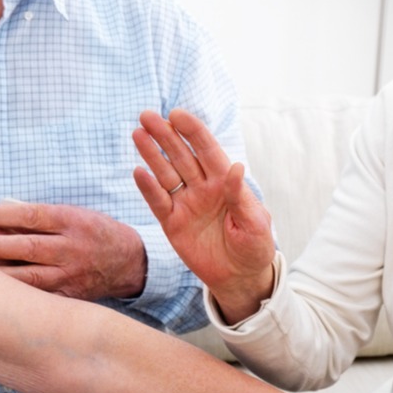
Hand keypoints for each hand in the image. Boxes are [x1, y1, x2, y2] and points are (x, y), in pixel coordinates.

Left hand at [0, 202, 147, 301]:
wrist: (129, 262)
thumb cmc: (93, 231)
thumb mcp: (74, 213)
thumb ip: (40, 215)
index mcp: (72, 222)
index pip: (31, 216)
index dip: (1, 215)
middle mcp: (71, 249)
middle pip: (26, 247)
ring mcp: (70, 275)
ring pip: (29, 277)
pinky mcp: (69, 297)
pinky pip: (39, 298)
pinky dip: (15, 297)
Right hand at [132, 109, 275, 320]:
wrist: (240, 278)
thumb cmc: (254, 247)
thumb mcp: (255, 223)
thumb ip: (241, 197)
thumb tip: (236, 167)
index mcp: (225, 181)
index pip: (207, 150)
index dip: (193, 131)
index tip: (177, 114)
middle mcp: (203, 187)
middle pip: (181, 155)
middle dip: (165, 135)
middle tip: (147, 116)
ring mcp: (186, 203)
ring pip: (166, 173)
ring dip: (151, 154)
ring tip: (137, 133)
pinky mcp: (173, 223)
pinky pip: (158, 202)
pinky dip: (148, 188)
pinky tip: (139, 171)